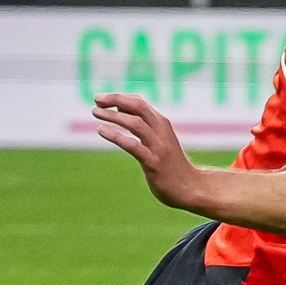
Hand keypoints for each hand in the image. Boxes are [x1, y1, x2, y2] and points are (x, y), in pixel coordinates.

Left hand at [91, 92, 202, 212]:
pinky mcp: (154, 162)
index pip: (140, 102)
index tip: (102, 98)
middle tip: (96, 99)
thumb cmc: (171, 164)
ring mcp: (158, 146)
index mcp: (162, 124)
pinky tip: (101, 130)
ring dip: (113, 115)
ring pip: (135, 123)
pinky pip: (133, 145)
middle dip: (116, 99)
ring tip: (95, 112)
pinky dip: (116, 135)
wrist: (190, 187)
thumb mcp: (159, 140)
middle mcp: (161, 131)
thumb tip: (120, 111)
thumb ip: (144, 127)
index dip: (120, 97)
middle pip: (138, 107)